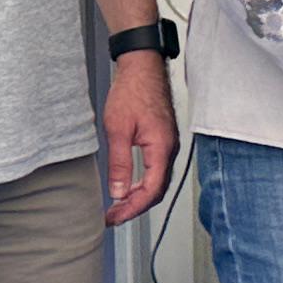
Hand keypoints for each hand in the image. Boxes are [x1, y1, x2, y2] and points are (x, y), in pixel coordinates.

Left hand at [101, 52, 181, 220]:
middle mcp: (169, 149)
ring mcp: (168, 144)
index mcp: (161, 148)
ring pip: (157, 181)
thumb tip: (118, 192)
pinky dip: (143, 182)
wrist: (142, 66)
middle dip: (135, 207)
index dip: (132, 208)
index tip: (114, 217)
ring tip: (118, 204)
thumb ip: (119, 163)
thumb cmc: (132, 90)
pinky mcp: (163, 139)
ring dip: (139, 196)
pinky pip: (157, 169)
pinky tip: (129, 184)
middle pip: (157, 190)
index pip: (151, 191)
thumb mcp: (118, 129)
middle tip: (113, 216)